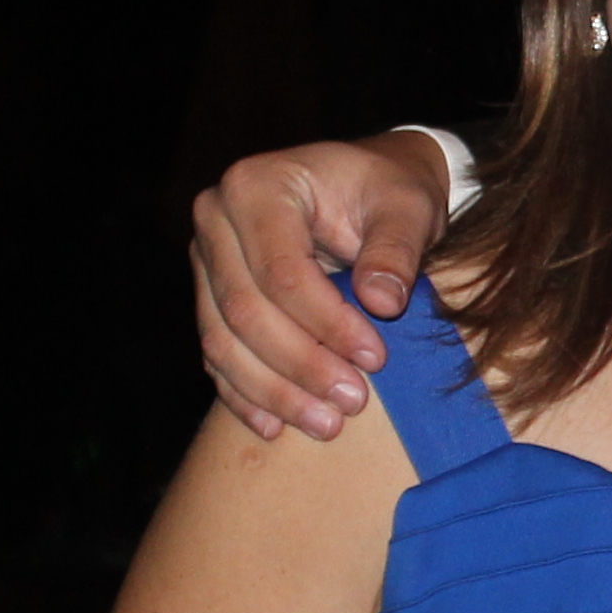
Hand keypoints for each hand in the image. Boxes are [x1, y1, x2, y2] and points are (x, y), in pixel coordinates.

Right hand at [188, 134, 453, 438]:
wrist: (367, 186)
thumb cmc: (387, 191)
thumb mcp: (406, 206)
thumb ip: (396, 249)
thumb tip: (383, 303)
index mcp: (256, 186)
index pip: (282, 272)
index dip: (326, 324)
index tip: (374, 359)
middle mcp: (215, 220)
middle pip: (245, 310)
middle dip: (300, 365)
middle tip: (353, 402)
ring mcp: (205, 260)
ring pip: (222, 340)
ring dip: (272, 392)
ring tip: (326, 424)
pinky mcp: (208, 295)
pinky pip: (215, 353)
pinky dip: (245, 394)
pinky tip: (276, 427)